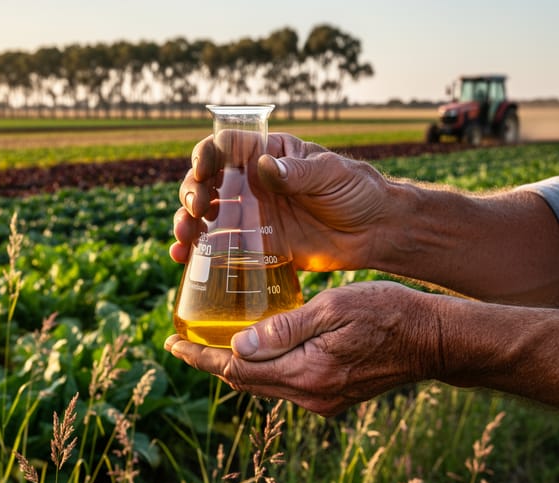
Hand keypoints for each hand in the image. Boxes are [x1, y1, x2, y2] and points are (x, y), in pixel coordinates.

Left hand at [164, 281, 441, 416]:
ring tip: (211, 343)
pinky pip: (284, 383)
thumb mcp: (334, 308)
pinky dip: (261, 367)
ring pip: (263, 383)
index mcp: (307, 372)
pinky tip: (254, 347)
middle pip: (245, 381)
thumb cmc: (387, 313)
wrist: (433, 340)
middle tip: (182, 344)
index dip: (201, 357)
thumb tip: (238, 345)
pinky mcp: (332, 395)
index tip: (171, 345)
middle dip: (210, 363)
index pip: (238, 369)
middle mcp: (311, 394)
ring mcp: (322, 399)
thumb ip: (285, 329)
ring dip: (235, 365)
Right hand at [170, 132, 392, 271]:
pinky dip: (197, 252)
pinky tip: (183, 258)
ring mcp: (251, 215)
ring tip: (183, 237)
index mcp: (267, 154)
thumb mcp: (332, 174)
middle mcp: (251, 183)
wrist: (375, 232)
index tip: (202, 171)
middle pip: (205, 181)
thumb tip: (265, 165)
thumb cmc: (357, 191)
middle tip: (196, 210)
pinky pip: (219, 247)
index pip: (225, 147)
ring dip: (186, 223)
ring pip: (205, 215)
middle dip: (190, 193)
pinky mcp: (255, 245)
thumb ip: (298, 171)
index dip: (206, 155)